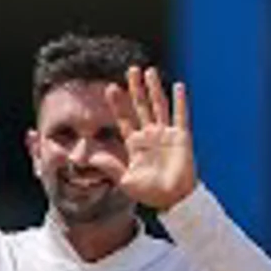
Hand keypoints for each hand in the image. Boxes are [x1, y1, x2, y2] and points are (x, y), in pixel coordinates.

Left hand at [106, 64, 198, 209]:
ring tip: (149, 71)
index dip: (117, 104)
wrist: (173, 200)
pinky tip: (178, 86)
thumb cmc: (150, 193)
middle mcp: (149, 135)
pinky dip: (180, 101)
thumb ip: (110, 166)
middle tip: (130, 70)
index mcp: (135, 144)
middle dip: (135, 88)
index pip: (124, 119)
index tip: (110, 88)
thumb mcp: (125, 180)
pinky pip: (180, 115)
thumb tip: (89, 157)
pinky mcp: (181, 137)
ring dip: (154, 89)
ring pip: (158, 106)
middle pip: (141, 106)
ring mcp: (165, 134)